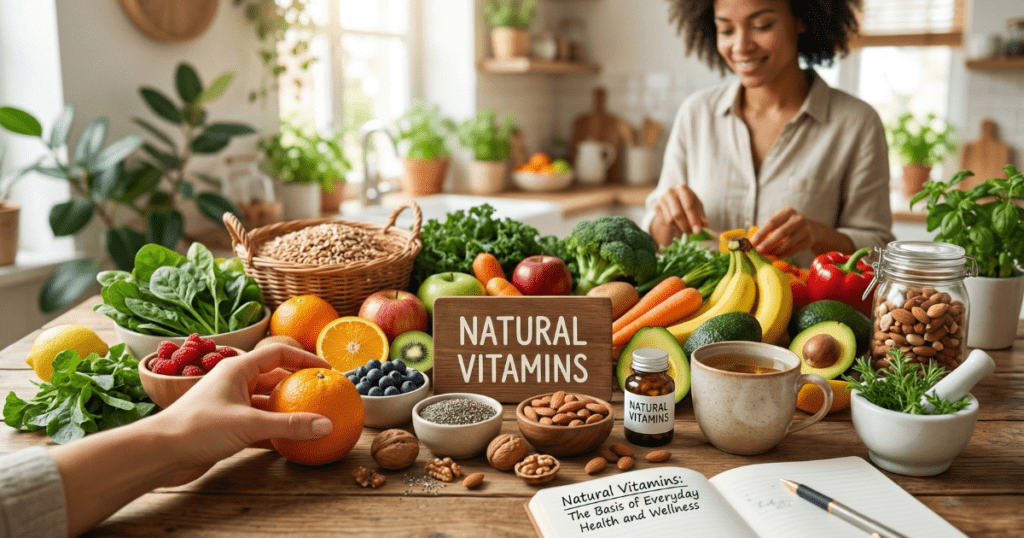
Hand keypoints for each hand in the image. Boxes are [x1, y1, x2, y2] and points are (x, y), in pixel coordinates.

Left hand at [153, 344, 332, 485]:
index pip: (279, 354)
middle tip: (322, 395)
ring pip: (266, 402)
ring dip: (286, 410)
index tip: (327, 369)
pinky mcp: (226, 426)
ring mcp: (230, 404)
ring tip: (311, 419)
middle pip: (274, 378)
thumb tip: (326, 424)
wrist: (159, 453)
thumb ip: (290, 425)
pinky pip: (257, 423)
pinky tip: (291, 441)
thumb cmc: (198, 428)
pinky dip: (274, 430)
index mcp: (238, 368)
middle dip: (298, 386)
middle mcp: (234, 382)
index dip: (304, 359)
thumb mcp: (249, 424)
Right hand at [653, 185, 708, 236]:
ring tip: (686, 228)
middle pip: (677, 214)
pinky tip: (677, 223)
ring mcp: (661, 199)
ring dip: (680, 227)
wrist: (673, 201)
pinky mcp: (656, 206)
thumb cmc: (688, 203)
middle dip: (685, 226)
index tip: (698, 231)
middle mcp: (670, 192)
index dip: (694, 220)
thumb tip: (705, 226)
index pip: (688, 206)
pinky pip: (665, 222)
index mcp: (682, 189)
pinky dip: (674, 226)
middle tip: (691, 233)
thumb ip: (701, 216)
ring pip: (670, 220)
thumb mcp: (697, 207)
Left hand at [749, 206, 816, 257]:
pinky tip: (775, 257)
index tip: (752, 241)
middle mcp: (798, 219)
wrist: (812, 229)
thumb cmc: (788, 225)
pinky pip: (793, 250)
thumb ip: (768, 229)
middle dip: (768, 242)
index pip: (772, 222)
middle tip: (758, 250)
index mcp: (787, 212)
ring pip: (788, 243)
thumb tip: (752, 241)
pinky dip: (783, 255)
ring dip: (775, 251)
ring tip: (766, 255)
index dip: (762, 232)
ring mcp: (805, 230)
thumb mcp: (781, 222)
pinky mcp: (808, 241)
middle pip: (781, 232)